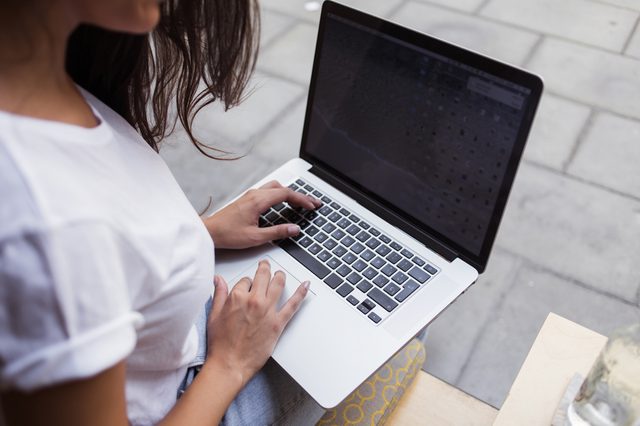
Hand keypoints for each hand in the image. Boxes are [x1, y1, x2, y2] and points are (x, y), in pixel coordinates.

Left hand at [204, 180, 320, 248]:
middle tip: (312, 204)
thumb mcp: (256, 237)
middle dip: (300, 196)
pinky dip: (280, 195)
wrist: (209, 231)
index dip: (302, 200)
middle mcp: (255, 194)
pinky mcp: (248, 199)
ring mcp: (251, 195)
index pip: (286, 194)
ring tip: (300, 203)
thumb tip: (294, 229)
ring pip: (276, 188)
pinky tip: (283, 203)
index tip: (312, 206)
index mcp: (258, 201)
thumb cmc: (227, 234)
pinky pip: (268, 191)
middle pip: (283, 189)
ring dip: (290, 193)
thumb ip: (277, 232)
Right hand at [205, 260, 308, 386]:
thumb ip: (219, 294)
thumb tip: (217, 279)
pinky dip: (301, 293)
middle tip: (266, 265)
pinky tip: (306, 285)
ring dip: (280, 275)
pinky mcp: (278, 323)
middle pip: (263, 276)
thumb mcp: (214, 315)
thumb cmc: (221, 344)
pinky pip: (293, 304)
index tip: (246, 286)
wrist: (230, 364)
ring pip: (278, 284)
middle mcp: (254, 301)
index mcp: (237, 297)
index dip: (246, 282)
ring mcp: (267, 311)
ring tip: (280, 273)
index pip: (245, 280)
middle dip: (265, 268)